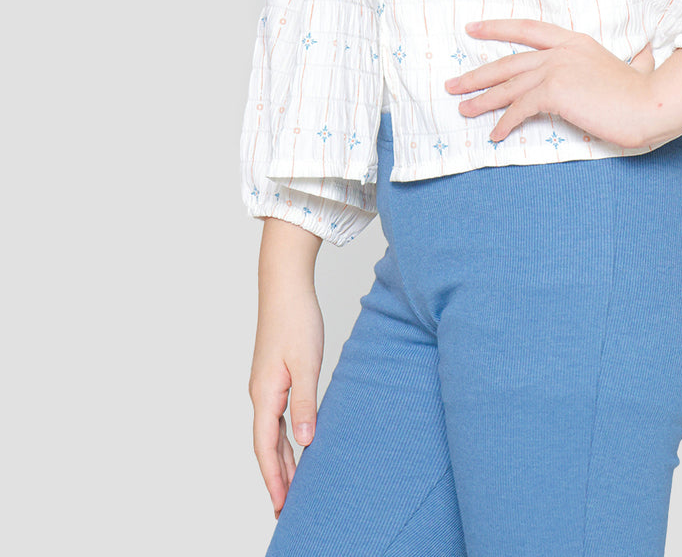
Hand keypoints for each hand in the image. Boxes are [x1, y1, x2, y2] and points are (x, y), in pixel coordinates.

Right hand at [249, 283, 323, 519]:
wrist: (284, 285)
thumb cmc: (296, 320)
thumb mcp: (307, 363)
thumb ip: (306, 403)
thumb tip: (306, 441)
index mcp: (265, 394)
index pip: (266, 447)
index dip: (274, 479)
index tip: (281, 506)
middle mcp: (261, 394)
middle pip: (266, 445)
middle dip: (277, 477)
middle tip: (287, 509)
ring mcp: (266, 385)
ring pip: (271, 432)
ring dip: (282, 459)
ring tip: (294, 486)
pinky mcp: (274, 376)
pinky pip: (277, 416)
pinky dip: (285, 437)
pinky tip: (299, 444)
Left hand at [445, 18, 671, 147]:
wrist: (651, 103)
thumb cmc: (646, 92)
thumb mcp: (639, 65)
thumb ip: (637, 58)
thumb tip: (648, 52)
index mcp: (575, 41)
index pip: (528, 28)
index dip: (497, 28)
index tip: (473, 28)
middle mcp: (561, 51)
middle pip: (508, 61)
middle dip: (477, 74)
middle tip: (454, 84)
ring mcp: (556, 69)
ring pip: (508, 85)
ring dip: (481, 99)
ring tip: (462, 109)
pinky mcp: (555, 91)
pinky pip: (519, 108)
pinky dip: (504, 123)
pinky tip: (495, 134)